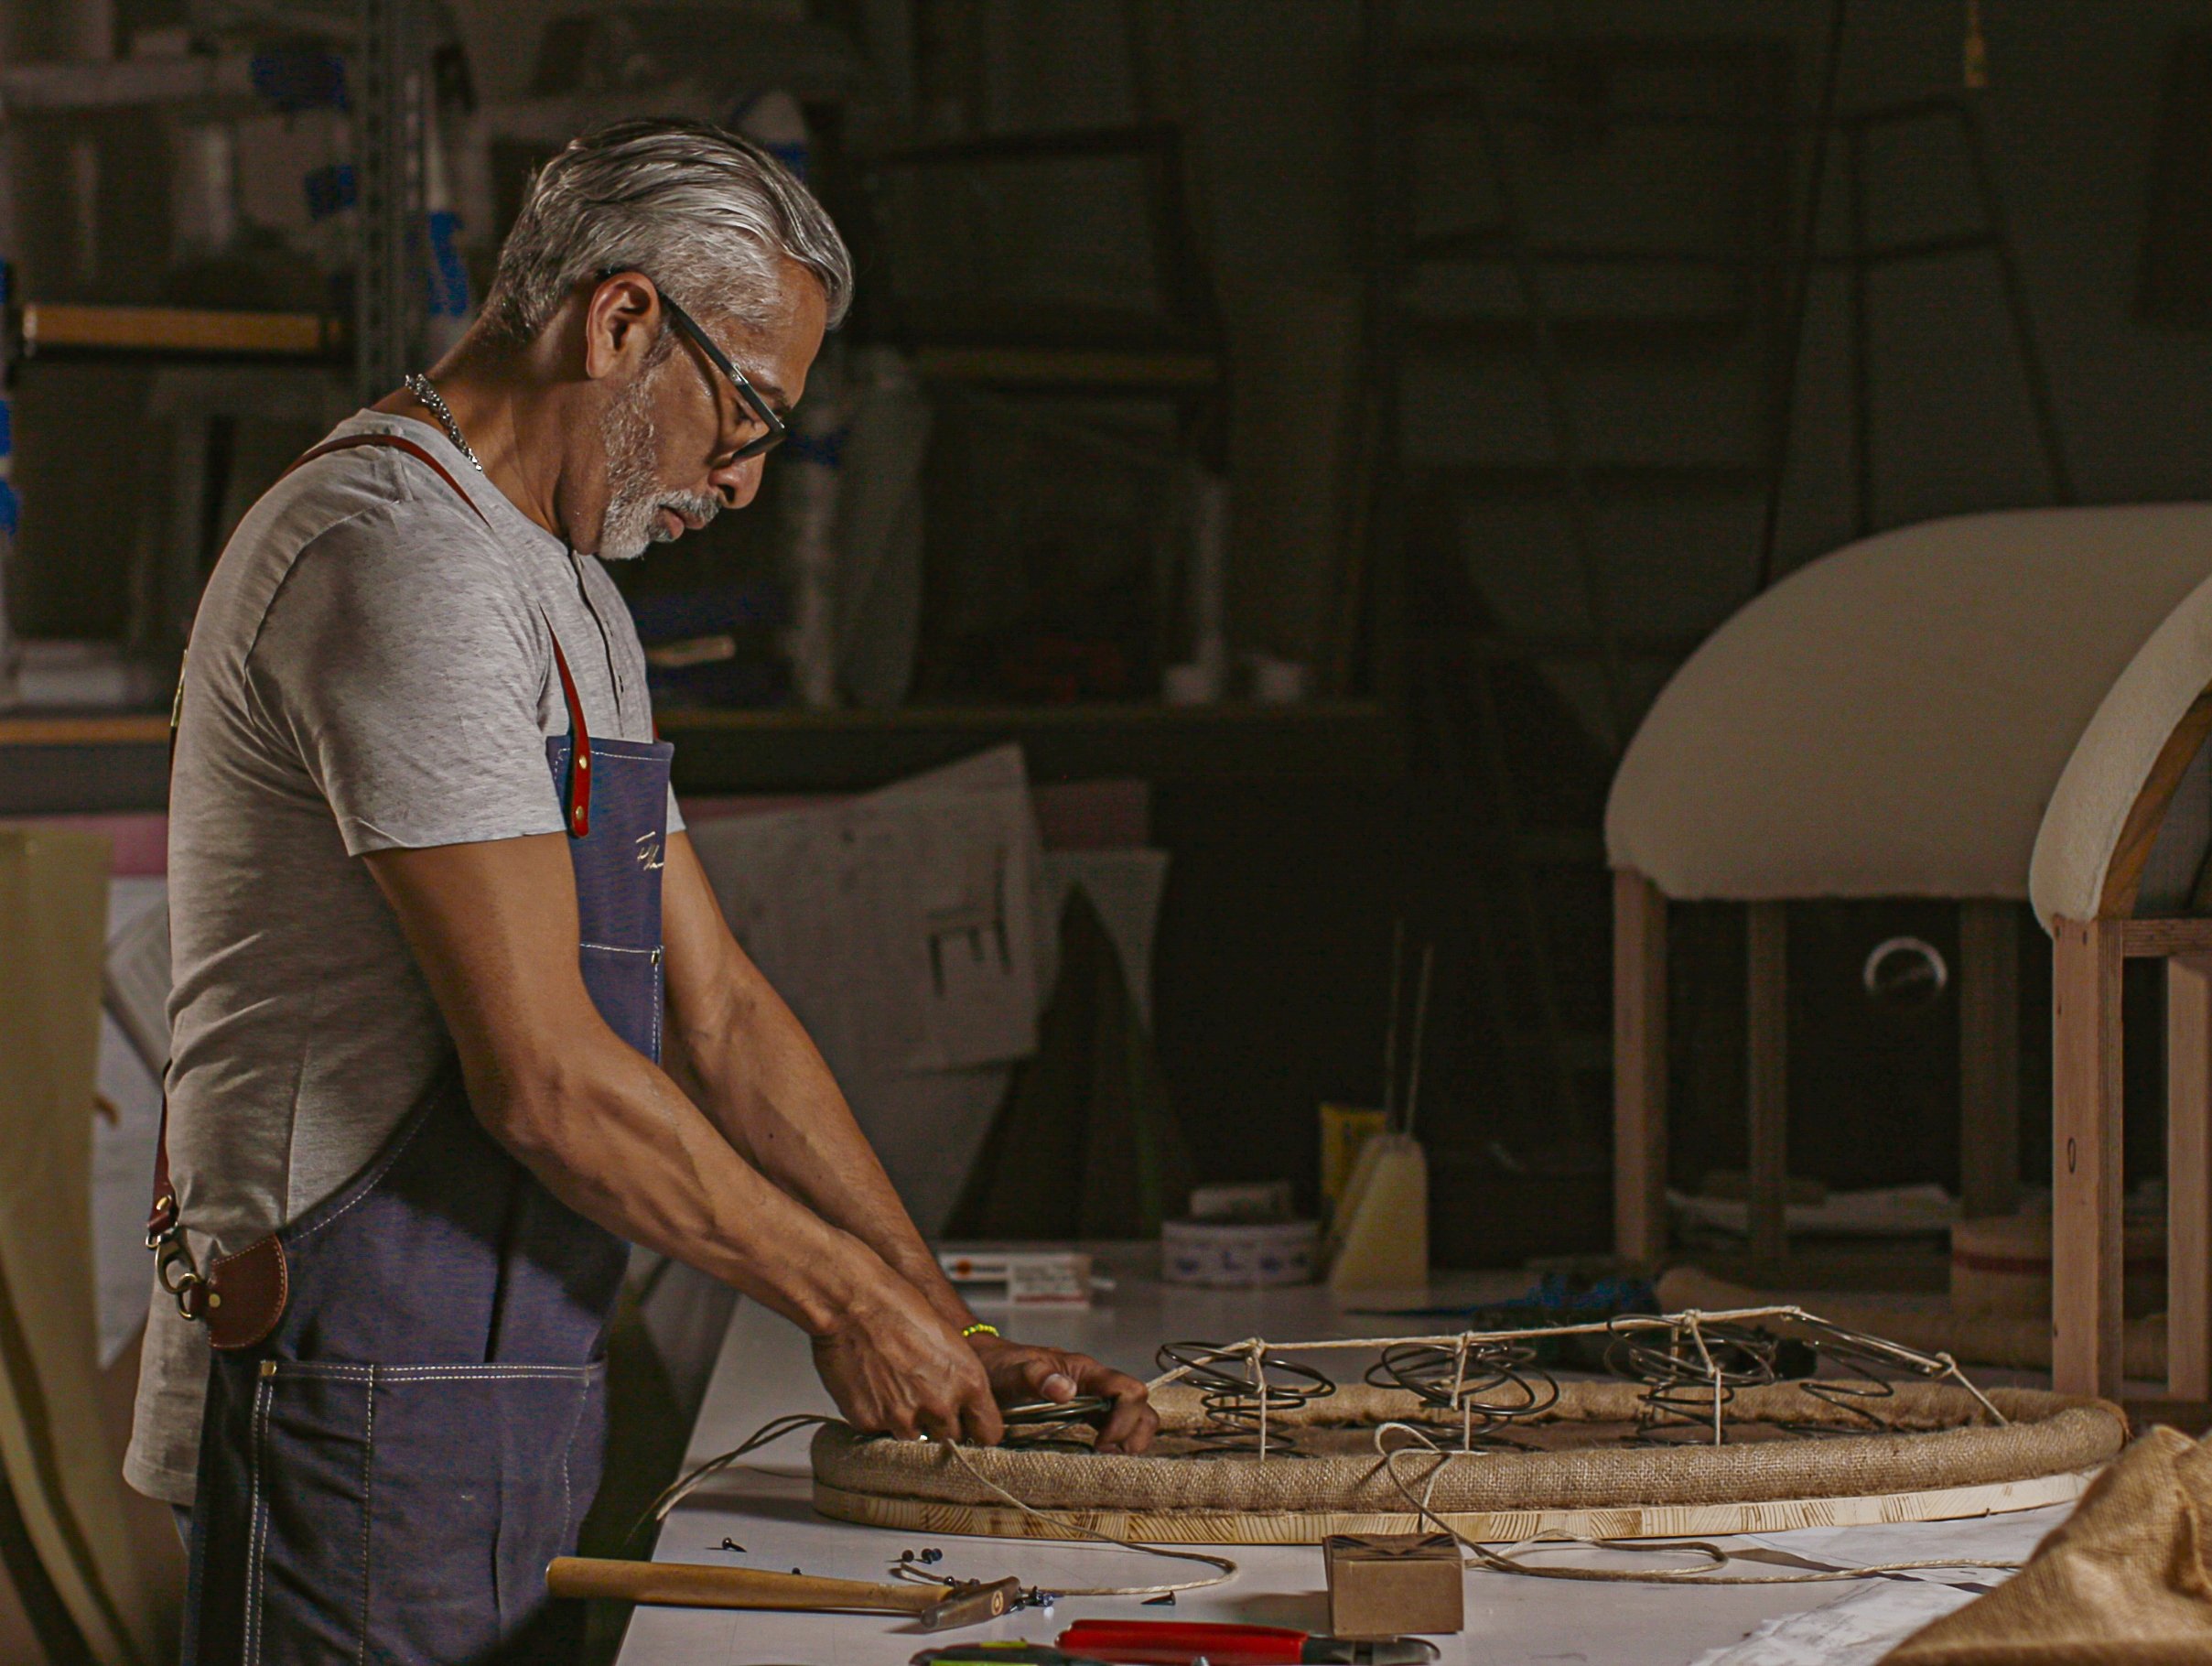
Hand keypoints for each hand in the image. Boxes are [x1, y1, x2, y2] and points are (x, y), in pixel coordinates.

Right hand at [810, 1273, 1001, 1445]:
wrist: (854, 1303)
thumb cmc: (900, 1309)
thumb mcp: (951, 1342)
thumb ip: (961, 1381)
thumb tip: (962, 1406)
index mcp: (969, 1383)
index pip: (989, 1434)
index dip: (978, 1431)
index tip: (970, 1428)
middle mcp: (940, 1404)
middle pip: (952, 1441)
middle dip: (941, 1428)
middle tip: (925, 1404)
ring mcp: (904, 1417)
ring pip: (915, 1444)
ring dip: (908, 1426)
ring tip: (895, 1392)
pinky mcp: (870, 1422)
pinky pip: (879, 1433)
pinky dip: (877, 1418)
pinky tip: (873, 1389)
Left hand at [970, 1334, 1158, 1453]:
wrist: (987, 1365)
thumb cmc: (1000, 1366)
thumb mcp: (1012, 1371)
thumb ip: (1036, 1376)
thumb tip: (1067, 1390)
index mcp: (1086, 1371)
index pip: (1129, 1391)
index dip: (1125, 1420)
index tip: (1101, 1444)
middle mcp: (1096, 1384)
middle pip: (1141, 1406)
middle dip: (1134, 1434)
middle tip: (1106, 1456)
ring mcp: (1093, 1398)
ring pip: (1135, 1416)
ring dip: (1130, 1440)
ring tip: (1104, 1459)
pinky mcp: (1085, 1412)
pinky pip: (1115, 1425)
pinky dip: (1117, 1443)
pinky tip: (1097, 1457)